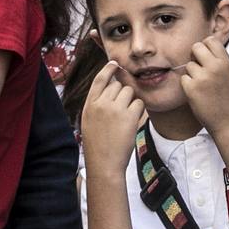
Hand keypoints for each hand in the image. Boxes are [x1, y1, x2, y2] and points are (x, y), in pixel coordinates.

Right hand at [80, 63, 145, 179]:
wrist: (104, 164)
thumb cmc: (98, 145)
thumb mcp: (89, 121)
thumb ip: (97, 103)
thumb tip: (111, 85)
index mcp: (90, 104)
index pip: (100, 79)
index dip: (108, 69)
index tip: (115, 64)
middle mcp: (101, 103)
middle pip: (118, 85)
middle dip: (123, 94)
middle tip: (121, 111)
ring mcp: (115, 109)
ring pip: (130, 92)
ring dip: (131, 102)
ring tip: (125, 119)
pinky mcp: (128, 116)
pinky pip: (139, 103)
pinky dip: (139, 111)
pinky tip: (132, 123)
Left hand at [180, 37, 228, 134]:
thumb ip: (223, 63)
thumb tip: (211, 52)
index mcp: (226, 63)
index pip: (210, 40)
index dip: (206, 47)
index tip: (205, 56)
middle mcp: (214, 67)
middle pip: (196, 47)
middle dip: (195, 56)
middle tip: (199, 68)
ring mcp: (202, 78)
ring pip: (188, 65)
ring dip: (192, 74)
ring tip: (202, 87)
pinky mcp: (191, 89)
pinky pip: (183, 79)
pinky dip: (188, 86)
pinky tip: (197, 95)